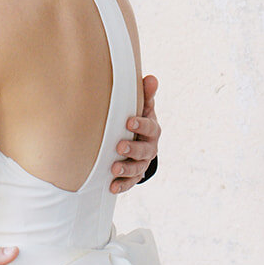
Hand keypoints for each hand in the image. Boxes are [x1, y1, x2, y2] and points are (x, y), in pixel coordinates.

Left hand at [110, 74, 159, 193]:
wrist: (139, 140)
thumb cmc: (138, 119)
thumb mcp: (143, 107)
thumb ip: (146, 95)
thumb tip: (151, 78)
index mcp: (152, 129)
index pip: (150, 127)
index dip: (141, 124)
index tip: (129, 121)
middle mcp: (150, 147)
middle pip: (145, 150)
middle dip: (133, 148)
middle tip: (119, 146)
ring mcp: (143, 162)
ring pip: (138, 168)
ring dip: (126, 168)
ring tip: (114, 168)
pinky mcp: (135, 175)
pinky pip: (130, 182)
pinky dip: (122, 185)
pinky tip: (112, 186)